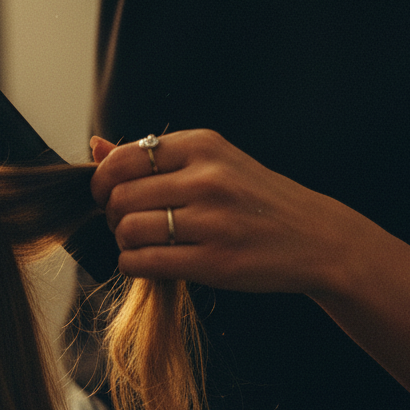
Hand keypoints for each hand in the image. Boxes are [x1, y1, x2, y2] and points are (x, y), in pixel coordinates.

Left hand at [90, 129, 353, 293]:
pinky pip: (145, 262)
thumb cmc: (256, 199)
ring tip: (142, 242)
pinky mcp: (214, 261)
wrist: (314, 236)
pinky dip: (134, 264)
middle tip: (126, 222)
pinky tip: (148, 261)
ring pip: (128, 230)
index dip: (104, 180)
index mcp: (204, 145)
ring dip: (124, 241)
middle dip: (112, 214)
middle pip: (120, 196)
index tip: (110, 193)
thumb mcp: (213, 162)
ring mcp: (212, 221)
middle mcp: (207, 178)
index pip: (124, 157)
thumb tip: (95, 146)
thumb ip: (154, 156)